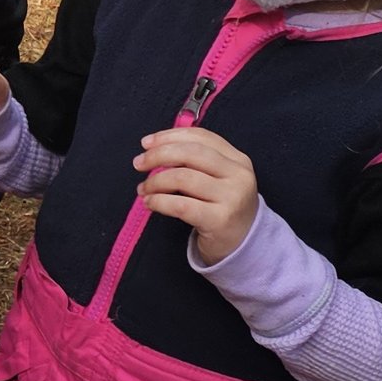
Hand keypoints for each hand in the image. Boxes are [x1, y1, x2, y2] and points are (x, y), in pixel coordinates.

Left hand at [134, 126, 259, 262]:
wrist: (243, 244)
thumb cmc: (222, 207)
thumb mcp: (219, 179)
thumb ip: (195, 161)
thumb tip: (154, 148)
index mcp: (238, 160)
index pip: (201, 137)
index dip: (170, 136)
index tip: (146, 142)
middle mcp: (238, 175)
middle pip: (191, 153)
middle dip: (158, 155)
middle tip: (138, 163)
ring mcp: (231, 198)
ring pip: (183, 178)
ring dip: (155, 181)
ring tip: (143, 189)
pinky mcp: (219, 220)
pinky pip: (180, 205)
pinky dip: (159, 201)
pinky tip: (150, 203)